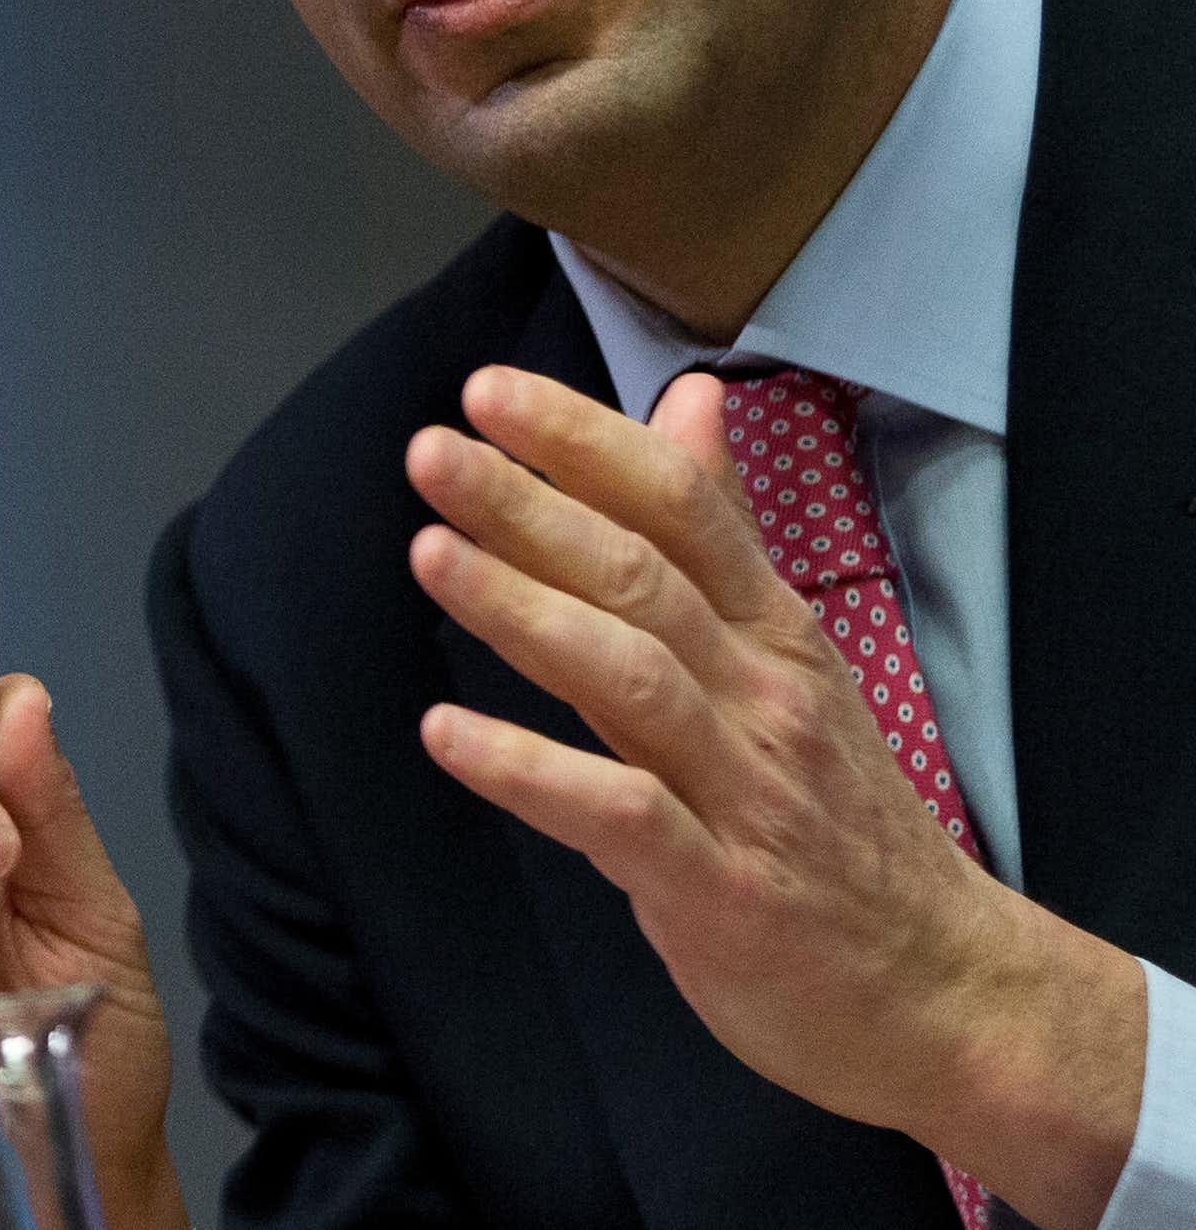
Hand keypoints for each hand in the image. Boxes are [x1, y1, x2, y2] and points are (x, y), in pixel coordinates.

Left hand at [404, 364, 1143, 1229]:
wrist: (952, 990)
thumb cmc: (841, 811)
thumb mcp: (790, 653)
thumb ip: (720, 527)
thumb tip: (688, 396)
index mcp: (772, 628)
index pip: (680, 504)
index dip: (584, 441)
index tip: (488, 390)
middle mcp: (761, 693)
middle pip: (640, 575)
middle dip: (530, 504)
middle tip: (431, 451)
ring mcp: (745, 791)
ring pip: (628, 676)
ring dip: (522, 610)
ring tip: (429, 555)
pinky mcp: (721, 891)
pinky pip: (618, 816)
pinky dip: (530, 770)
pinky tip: (446, 733)